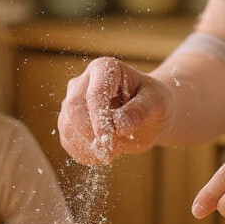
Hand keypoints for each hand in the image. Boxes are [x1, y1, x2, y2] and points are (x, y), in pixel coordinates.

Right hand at [57, 57, 172, 164]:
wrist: (150, 115)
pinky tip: (103, 154)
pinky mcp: (70, 122)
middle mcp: (83, 82)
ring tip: (112, 153)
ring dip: (87, 147)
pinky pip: (68, 141)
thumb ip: (139, 111)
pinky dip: (84, 154)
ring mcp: (73, 102)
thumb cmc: (154, 103)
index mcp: (104, 69)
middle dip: (89, 135)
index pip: (95, 94)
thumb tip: (117, 126)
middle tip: (109, 153)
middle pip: (73, 109)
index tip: (107, 140)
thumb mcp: (157, 103)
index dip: (99, 119)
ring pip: (66, 127)